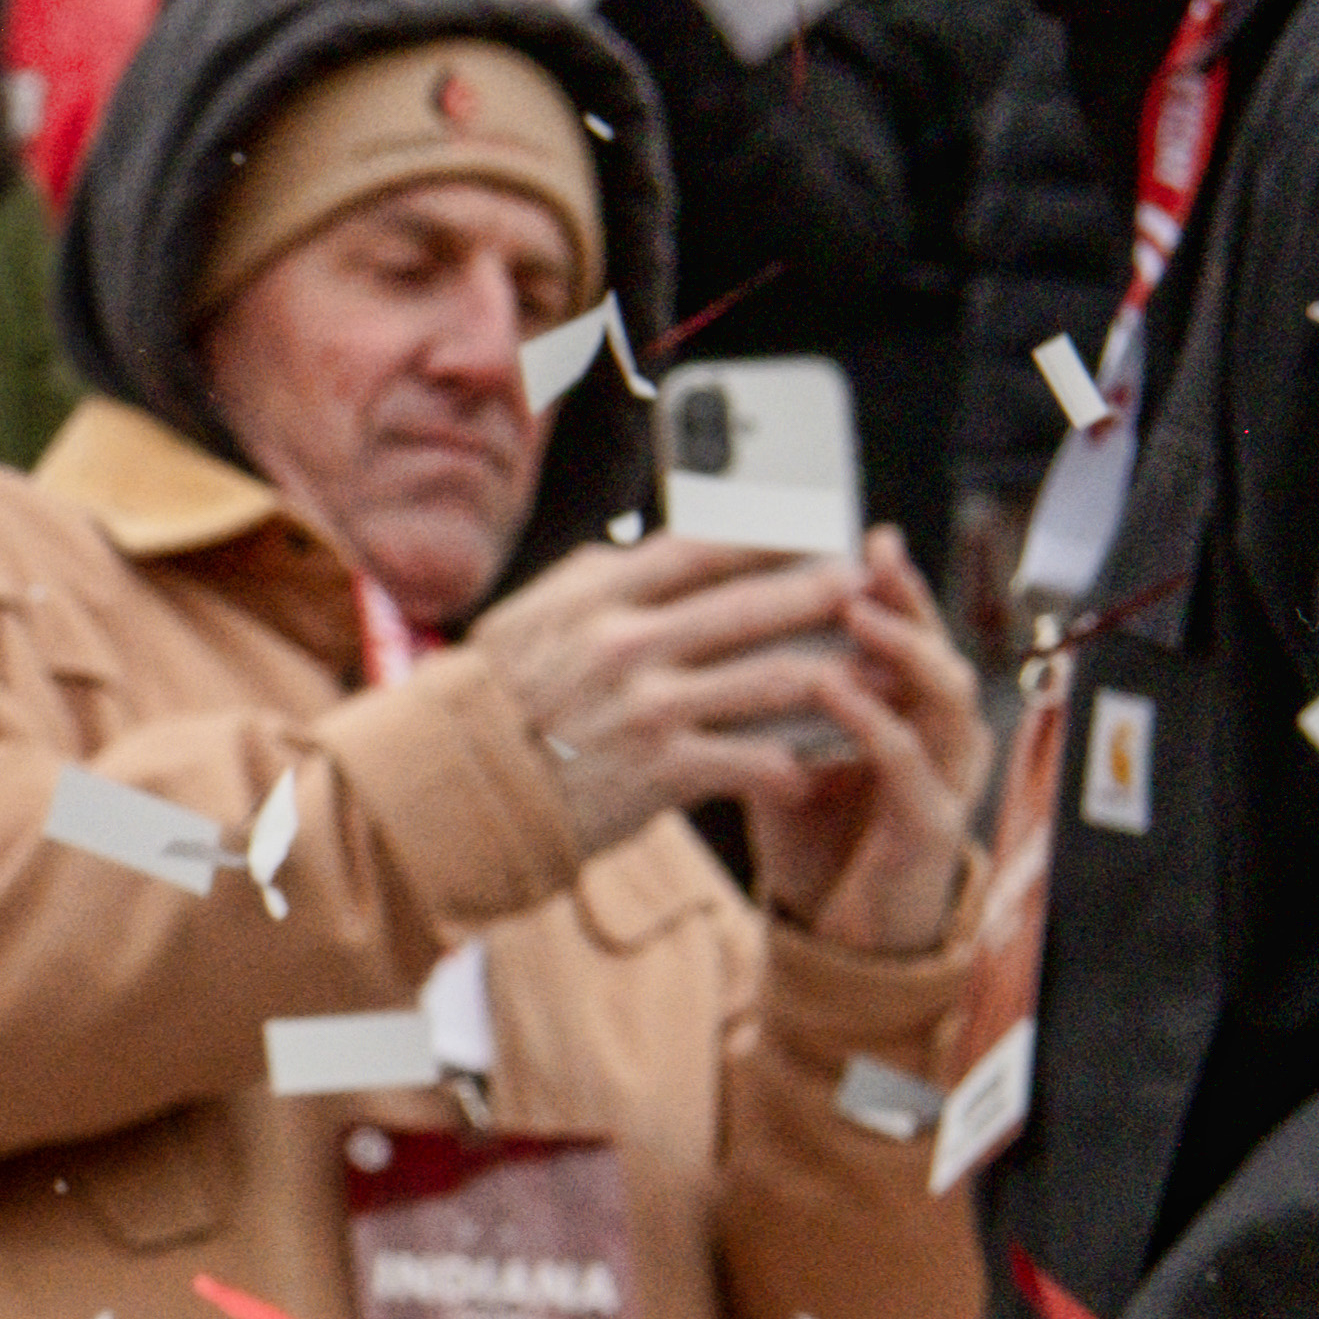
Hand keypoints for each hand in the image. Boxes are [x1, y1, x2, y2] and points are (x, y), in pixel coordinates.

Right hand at [456, 531, 863, 860]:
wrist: (446, 792)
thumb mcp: (530, 619)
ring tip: (872, 671)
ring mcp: (648, 710)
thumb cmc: (492, 703)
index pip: (708, 545)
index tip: (817, 526)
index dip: (774, 532)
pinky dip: (794, 762)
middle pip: (757, 604)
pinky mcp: (659, 774)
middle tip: (866, 587)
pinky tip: (816, 763)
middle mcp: (628, 645)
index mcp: (599, 597)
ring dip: (836, 674)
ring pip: (774, 679)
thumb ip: (596, 580)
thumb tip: (654, 546)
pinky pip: (753, 760)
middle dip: (825, 593)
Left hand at [732, 534, 987, 955]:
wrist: (837, 932)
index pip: (899, 627)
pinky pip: (911, 762)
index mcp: (904, 707)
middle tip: (867, 552)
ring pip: (942, 693)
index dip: (878, 579)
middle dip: (902, 595)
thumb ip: (763, 695)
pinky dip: (876, 722)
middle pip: (931, 643)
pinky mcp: (932, 824)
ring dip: (900, 647)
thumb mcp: (781, 752)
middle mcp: (937, 731)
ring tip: (856, 609)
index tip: (841, 530)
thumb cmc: (815, 835)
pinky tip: (840, 690)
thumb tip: (703, 630)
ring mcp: (945, 775)